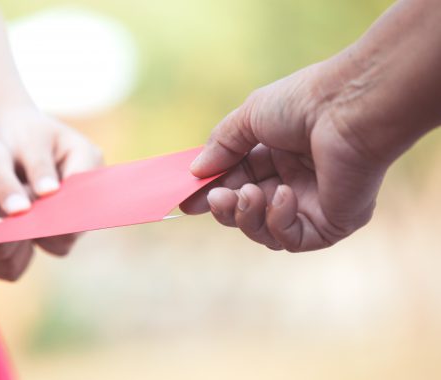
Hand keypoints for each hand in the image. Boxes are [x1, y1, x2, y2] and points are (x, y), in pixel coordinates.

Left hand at [0, 107, 102, 255]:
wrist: (12, 136)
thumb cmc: (20, 133)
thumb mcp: (28, 143)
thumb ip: (39, 167)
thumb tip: (49, 193)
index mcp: (88, 156)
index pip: (85, 191)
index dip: (64, 209)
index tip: (36, 218)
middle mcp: (92, 184)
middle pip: (82, 220)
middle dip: (54, 227)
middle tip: (21, 230)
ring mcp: (81, 204)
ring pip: (69, 236)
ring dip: (45, 237)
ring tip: (18, 229)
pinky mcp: (66, 220)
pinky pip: (57, 241)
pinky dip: (39, 239)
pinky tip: (19, 232)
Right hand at [0, 129, 35, 280]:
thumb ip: (5, 183)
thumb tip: (22, 212)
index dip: (13, 227)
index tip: (33, 211)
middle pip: (1, 255)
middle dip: (24, 235)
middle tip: (33, 209)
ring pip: (9, 268)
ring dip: (26, 247)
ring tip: (25, 217)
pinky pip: (10, 270)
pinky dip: (23, 253)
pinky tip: (22, 228)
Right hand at [180, 62, 393, 251]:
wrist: (347, 107)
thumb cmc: (302, 103)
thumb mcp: (248, 118)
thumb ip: (221, 146)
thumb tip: (195, 172)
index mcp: (278, 156)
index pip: (237, 183)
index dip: (212, 192)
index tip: (187, 200)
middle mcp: (295, 182)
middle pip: (247, 212)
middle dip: (226, 208)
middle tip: (214, 198)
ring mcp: (313, 205)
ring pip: (266, 233)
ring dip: (248, 217)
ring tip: (249, 194)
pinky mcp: (331, 223)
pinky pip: (293, 240)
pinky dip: (279, 221)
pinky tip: (284, 194)